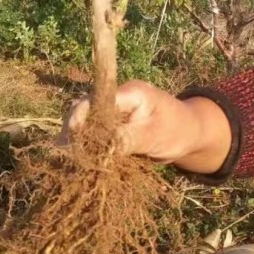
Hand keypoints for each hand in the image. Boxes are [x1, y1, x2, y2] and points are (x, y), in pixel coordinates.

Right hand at [61, 80, 231, 174]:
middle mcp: (118, 99)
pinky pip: (95, 134)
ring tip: (64, 159)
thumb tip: (102, 150)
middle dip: (73, 130)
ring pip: (87, 123)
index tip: (69, 138)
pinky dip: (87, 146)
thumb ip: (127, 140)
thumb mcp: (154, 136)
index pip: (97, 99)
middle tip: (62, 153)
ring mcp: (115, 113)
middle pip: (86, 110)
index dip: (80, 116)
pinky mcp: (114, 127)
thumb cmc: (178, 131)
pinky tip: (77, 160)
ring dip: (77, 140)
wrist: (191, 135)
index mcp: (130, 93)